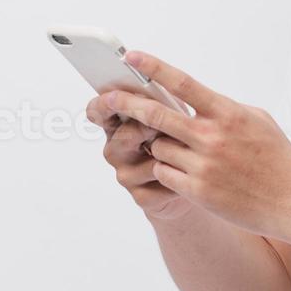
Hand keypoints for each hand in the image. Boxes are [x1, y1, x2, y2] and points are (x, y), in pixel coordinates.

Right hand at [85, 92, 191, 220]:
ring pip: (148, 159)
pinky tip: (190, 171)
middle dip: (149, 127)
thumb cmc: (179, 140)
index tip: (111, 97)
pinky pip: (163, 179)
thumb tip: (161, 93)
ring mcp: (125, 175)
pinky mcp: (141, 197)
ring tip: (190, 149)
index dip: (101, 105)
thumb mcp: (172, 115)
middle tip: (166, 124)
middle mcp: (115, 150)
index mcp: (118, 125)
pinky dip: (181, 174)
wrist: (192, 182)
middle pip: (125, 135)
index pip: (98, 112)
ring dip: (173, 153)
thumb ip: (163, 103)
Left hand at [101, 51, 290, 242]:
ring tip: (176, 147)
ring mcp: (203, 165)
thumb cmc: (277, 158)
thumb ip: (224, 108)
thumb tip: (196, 99)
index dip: (154, 68)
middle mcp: (212, 137)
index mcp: (228, 113)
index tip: (132, 57)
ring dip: (158, 144)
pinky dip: (166, 168)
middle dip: (127, 104)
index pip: (184, 83)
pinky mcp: (197, 191)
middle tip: (108, 98)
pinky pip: (164, 172)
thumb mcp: (258, 120)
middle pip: (157, 115)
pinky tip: (181, 170)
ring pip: (158, 147)